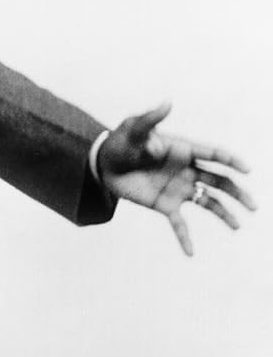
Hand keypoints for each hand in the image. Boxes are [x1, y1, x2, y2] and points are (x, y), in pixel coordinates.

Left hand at [98, 102, 256, 255]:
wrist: (104, 163)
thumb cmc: (121, 142)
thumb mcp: (134, 128)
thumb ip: (151, 119)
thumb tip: (167, 102)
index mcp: (184, 150)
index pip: (214, 155)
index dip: (231, 161)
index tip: (247, 170)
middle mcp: (187, 170)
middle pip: (219, 181)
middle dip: (237, 192)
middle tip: (252, 205)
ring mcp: (178, 189)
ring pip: (208, 202)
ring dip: (224, 213)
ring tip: (238, 225)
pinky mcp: (165, 205)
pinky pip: (179, 224)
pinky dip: (185, 238)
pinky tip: (190, 253)